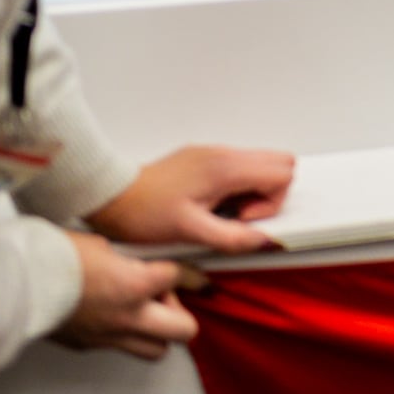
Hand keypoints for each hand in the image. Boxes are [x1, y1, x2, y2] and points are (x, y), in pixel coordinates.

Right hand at [51, 232, 206, 360]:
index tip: (187, 273)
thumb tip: (138, 262)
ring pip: (157, 351)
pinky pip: (120, 347)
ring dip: (158, 332)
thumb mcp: (103, 243)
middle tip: (165, 298)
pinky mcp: (89, 346)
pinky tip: (111, 316)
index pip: (178, 277)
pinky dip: (124, 334)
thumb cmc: (54, 256)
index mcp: (134, 284)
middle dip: (181, 313)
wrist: (17, 281)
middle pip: (185, 330)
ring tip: (143, 312)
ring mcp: (109, 336)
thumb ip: (129, 257)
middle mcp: (129, 316)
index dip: (185, 272)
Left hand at [88, 144, 295, 254]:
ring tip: (220, 212)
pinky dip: (235, 188)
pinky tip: (210, 205)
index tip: (242, 219)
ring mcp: (212, 153)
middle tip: (237, 215)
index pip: (281, 173)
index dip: (270, 202)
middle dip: (269, 194)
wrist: (112, 198)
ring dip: (251, 192)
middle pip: (278, 162)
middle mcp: (222, 153)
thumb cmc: (144, 213)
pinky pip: (237, 168)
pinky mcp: (203, 158)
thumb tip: (265, 241)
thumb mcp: (191, 232)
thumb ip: (232, 237)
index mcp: (224, 168)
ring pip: (259, 165)